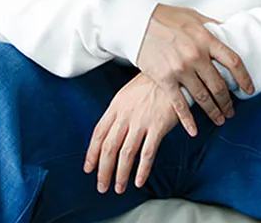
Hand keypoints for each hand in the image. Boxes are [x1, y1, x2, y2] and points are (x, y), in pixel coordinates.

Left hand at [83, 71, 178, 194]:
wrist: (172, 72)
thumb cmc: (151, 83)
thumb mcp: (128, 93)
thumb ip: (118, 111)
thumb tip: (110, 130)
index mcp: (116, 106)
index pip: (98, 133)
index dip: (91, 153)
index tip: (88, 168)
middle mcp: (125, 115)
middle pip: (109, 147)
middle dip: (103, 170)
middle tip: (101, 186)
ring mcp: (141, 121)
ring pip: (125, 154)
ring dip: (120, 174)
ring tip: (118, 188)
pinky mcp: (158, 126)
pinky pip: (147, 153)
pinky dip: (142, 170)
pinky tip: (139, 181)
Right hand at [136, 4, 254, 135]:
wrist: (137, 22)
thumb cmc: (166, 17)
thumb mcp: (194, 16)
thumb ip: (212, 26)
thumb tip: (229, 31)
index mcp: (206, 38)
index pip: (233, 61)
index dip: (244, 78)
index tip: (249, 89)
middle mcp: (196, 55)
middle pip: (219, 85)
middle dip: (227, 102)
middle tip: (231, 111)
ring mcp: (180, 68)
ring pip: (203, 97)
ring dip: (214, 111)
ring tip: (219, 119)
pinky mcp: (165, 79)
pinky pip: (179, 104)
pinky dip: (188, 120)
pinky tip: (194, 130)